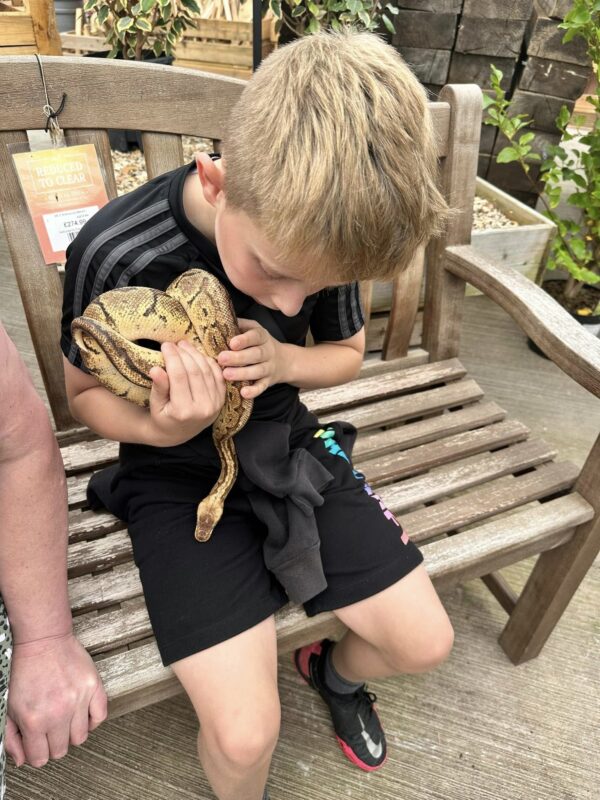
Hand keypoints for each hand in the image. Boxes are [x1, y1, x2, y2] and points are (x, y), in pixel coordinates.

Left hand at [6, 632, 106, 767]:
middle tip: (49, 730)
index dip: (36, 753)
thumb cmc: (23, 670)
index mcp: (34, 720)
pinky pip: (100, 716)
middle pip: (62, 750)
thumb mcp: (8, 706)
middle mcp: (59, 713)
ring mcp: (79, 700)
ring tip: (65, 719)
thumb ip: (11, 737)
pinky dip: (92, 720)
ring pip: (81, 737)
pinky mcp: (94, 687)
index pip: (40, 758)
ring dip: (71, 733)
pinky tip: (82, 713)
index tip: (36, 744)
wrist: (43, 640)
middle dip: (53, 744)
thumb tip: (21, 761)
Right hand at [146, 340, 226, 446]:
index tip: (165, 345)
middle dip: (184, 354)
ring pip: (207, 371)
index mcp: (183, 411)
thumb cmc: (163, 417)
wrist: (178, 433)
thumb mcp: (156, 405)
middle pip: (194, 372)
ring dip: (196, 355)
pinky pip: (217, 376)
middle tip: (174, 343)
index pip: (179, 377)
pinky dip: (209, 363)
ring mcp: (215, 405)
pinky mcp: (221, 400)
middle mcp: (202, 409)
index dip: (173, 358)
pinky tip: (199, 354)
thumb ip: (159, 387)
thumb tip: (155, 369)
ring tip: (184, 346)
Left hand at [217, 319, 283, 399]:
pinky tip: (244, 393)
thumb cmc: (258, 343)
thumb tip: (217, 318)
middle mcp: (267, 351)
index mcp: (262, 336)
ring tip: (226, 374)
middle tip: (221, 359)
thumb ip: (239, 325)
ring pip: (258, 371)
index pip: (255, 336)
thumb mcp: (252, 330)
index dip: (244, 340)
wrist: (284, 361)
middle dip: (238, 358)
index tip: (232, 343)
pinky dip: (254, 391)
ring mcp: (269, 368)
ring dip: (242, 373)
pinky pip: (262, 387)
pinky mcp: (268, 382)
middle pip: (255, 354)